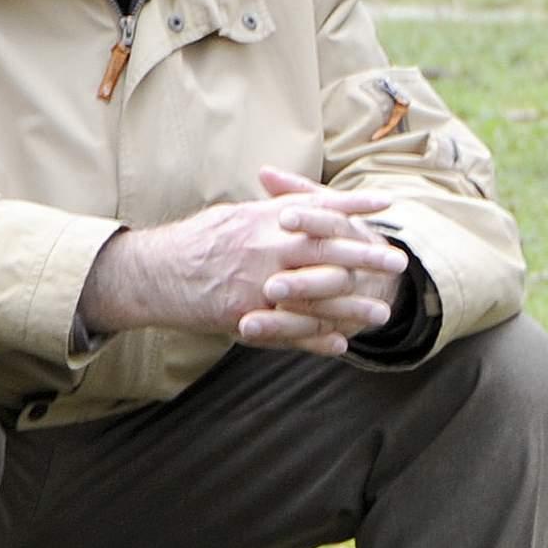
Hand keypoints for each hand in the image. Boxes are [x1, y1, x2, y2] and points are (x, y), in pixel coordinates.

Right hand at [79, 167, 407, 357]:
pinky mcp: (244, 314)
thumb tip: (297, 203)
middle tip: (398, 263)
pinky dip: (316, 339)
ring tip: (381, 314)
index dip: (354, 208)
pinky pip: (289, 330)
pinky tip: (341, 344)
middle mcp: (263, 248)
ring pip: (316, 297)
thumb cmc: (191, 243)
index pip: (318, 209)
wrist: (150, 273)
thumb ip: (268, 211)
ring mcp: (255, 283)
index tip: (388, 206)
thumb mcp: (232, 216)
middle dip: (366, 257)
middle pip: (327, 252)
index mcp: (261, 220)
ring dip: (351, 307)